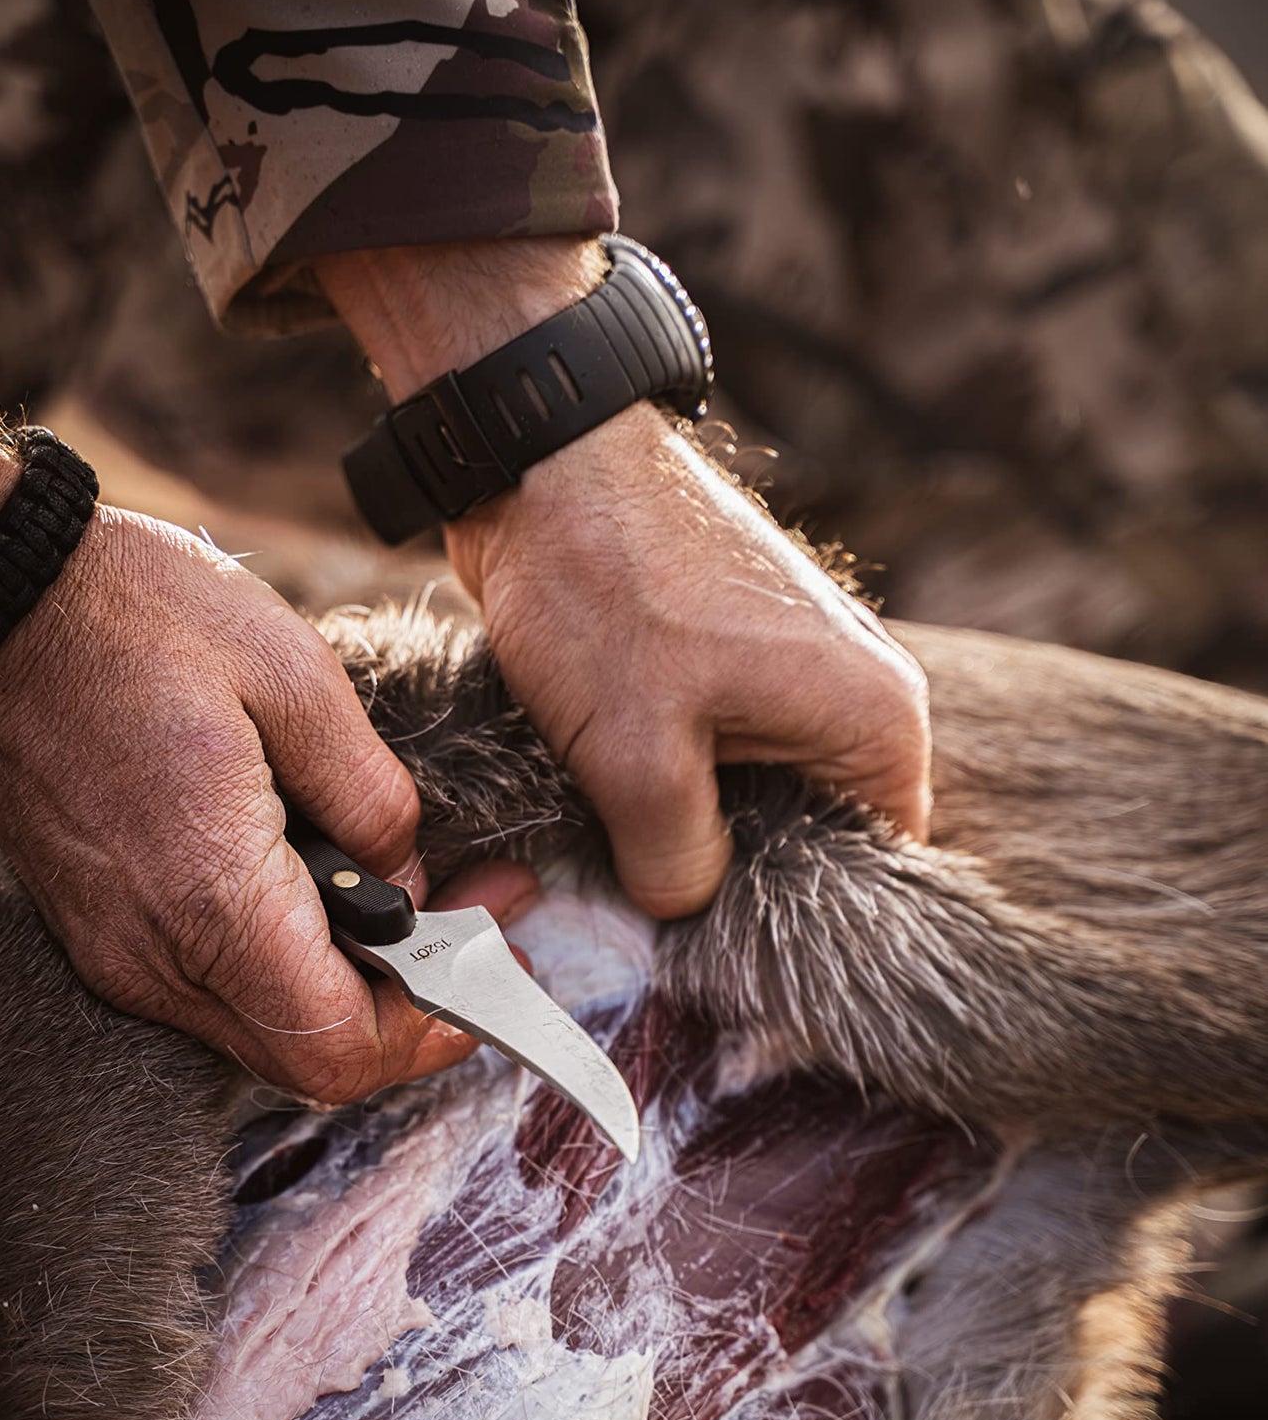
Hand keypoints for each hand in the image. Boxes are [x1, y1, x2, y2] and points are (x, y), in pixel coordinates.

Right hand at [0, 375, 534, 1101]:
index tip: (491, 955)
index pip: (341, 1043)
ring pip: (261, 1031)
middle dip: (406, 1007)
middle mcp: (154, 956)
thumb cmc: (129, 617)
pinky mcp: (99, 929)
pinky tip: (323, 887)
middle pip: (305, 1058)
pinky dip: (286, 964)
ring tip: (410, 894)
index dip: (434, 1025)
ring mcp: (116, 951)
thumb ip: (374, 797)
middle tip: (471, 920)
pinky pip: (213, 990)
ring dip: (347, 986)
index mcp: (211, 900)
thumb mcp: (296, 677)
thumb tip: (404, 875)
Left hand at [318, 239, 930, 919]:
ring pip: (759, 798)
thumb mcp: (640, 759)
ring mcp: (800, 671)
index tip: (728, 959)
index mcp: (876, 722)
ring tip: (629, 853)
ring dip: (696, 829)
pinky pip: (724, 753)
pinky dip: (676, 781)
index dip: (802, 922)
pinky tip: (618, 799)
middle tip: (660, 919)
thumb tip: (683, 911)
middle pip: (815, 837)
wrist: (543, 460)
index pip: (874, 867)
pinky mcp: (738, 657)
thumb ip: (677, 863)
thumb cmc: (609, 592)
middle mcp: (860, 696)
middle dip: (740, 878)